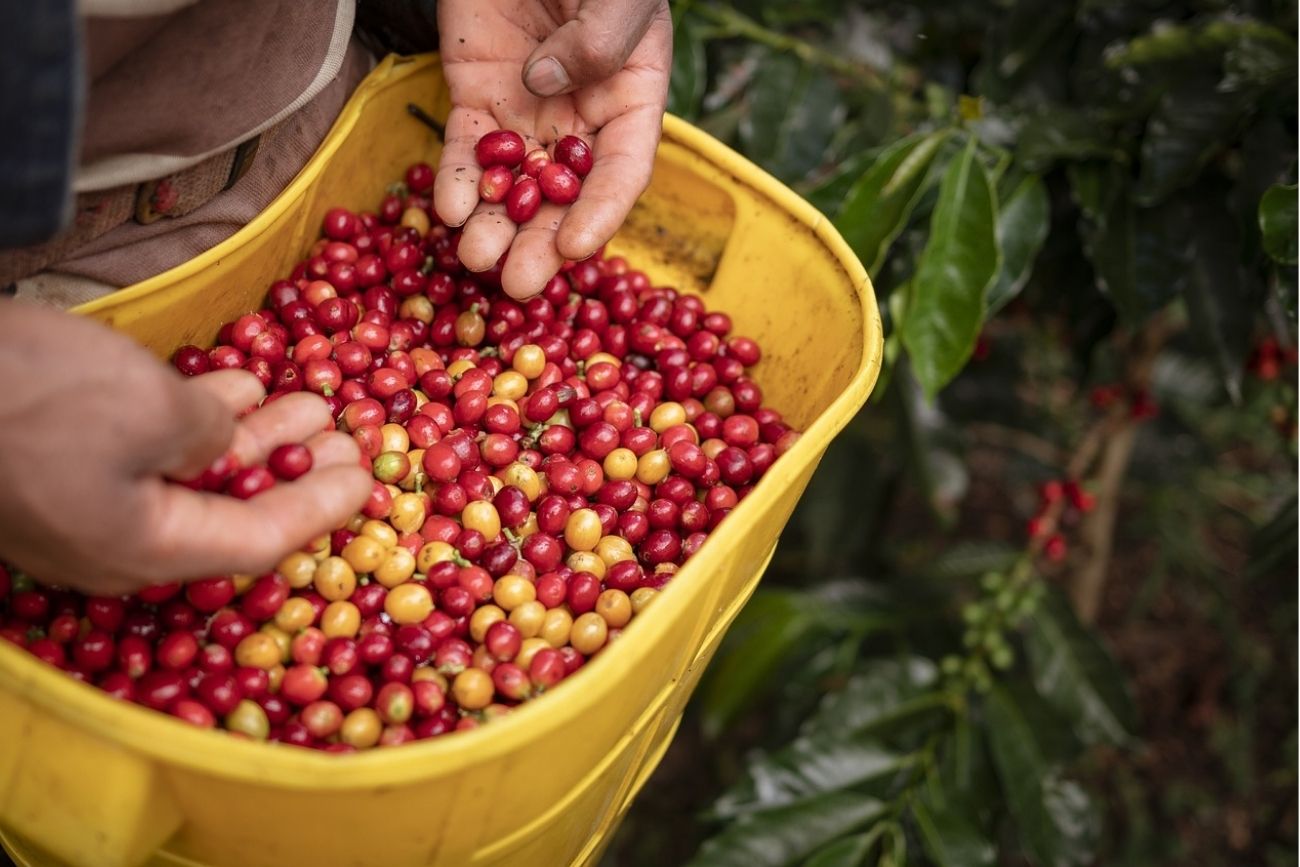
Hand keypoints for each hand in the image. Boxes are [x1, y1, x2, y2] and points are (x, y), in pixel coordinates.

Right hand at [0, 301, 370, 593]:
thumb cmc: (33, 397)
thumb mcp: (152, 411)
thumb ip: (210, 437)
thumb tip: (223, 440)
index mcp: (144, 549)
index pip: (258, 542)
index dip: (321, 509)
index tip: (369, 477)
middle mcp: (115, 541)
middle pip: (229, 511)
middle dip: (295, 468)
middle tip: (348, 433)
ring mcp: (79, 504)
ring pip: (190, 475)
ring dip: (253, 435)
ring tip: (307, 397)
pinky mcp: (52, 463)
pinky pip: (145, 451)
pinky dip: (195, 418)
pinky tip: (233, 383)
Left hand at [434, 0, 671, 298]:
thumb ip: (599, 36)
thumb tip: (548, 84)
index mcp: (630, 96)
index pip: (622, 170)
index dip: (602, 212)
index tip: (576, 249)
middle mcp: (581, 117)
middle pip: (563, 195)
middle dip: (539, 243)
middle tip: (517, 285)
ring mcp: (527, 112)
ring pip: (512, 184)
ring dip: (494, 226)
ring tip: (473, 259)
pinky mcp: (477, 97)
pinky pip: (467, 150)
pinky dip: (456, 181)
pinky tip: (447, 209)